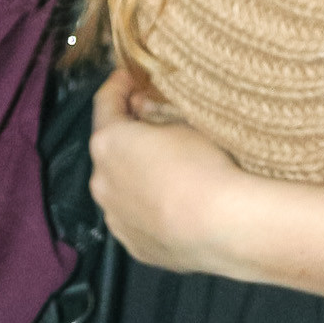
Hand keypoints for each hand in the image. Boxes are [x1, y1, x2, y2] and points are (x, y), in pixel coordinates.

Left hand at [88, 67, 247, 273]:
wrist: (223, 226)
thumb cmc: (202, 165)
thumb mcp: (183, 124)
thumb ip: (154, 113)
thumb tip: (140, 110)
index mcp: (108, 142)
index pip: (105, 102)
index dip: (119, 84)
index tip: (130, 76)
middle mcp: (101, 180)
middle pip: (110, 149)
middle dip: (129, 135)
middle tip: (156, 125)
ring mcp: (115, 218)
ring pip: (120, 187)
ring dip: (135, 174)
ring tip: (168, 171)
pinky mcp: (134, 246)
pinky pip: (135, 218)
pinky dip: (147, 207)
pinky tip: (173, 205)